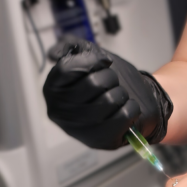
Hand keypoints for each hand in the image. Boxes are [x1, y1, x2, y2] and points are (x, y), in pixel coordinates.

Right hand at [43, 37, 172, 149]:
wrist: (133, 97)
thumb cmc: (109, 78)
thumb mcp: (90, 54)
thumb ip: (71, 46)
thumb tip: (53, 54)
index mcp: (53, 88)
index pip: (68, 68)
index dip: (92, 61)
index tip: (104, 62)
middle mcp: (60, 111)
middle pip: (93, 83)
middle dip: (111, 77)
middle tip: (112, 83)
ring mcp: (79, 128)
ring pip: (110, 100)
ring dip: (121, 93)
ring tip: (118, 97)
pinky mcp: (99, 140)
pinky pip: (123, 116)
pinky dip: (131, 108)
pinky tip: (125, 109)